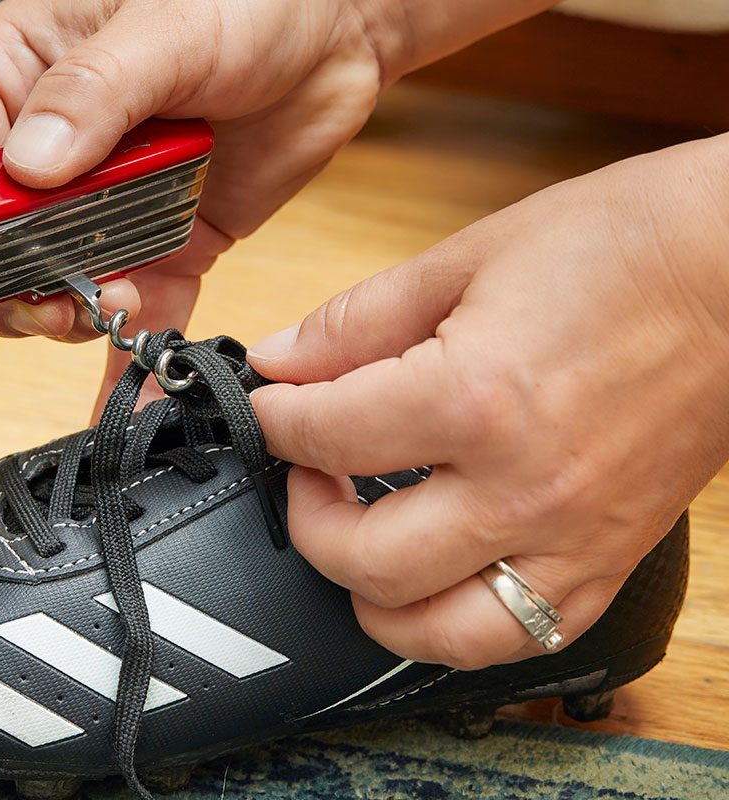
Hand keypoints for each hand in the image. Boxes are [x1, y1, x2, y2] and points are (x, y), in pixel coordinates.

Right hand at [0, 0, 389, 408]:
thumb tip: (31, 165)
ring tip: (109, 303)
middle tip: (45, 305)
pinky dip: (132, 339)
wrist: (343, 31)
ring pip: (56, 280)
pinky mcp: (165, 237)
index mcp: (22, 73)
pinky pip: (137, 300)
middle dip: (8, 286)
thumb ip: (94, 91)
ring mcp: (108, 199)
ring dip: (71, 311)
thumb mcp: (167, 27)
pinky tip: (131, 377)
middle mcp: (55, 143)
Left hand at [250, 134, 728, 669]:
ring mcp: (570, 538)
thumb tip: (282, 360)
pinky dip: (456, 621)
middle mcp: (522, 489)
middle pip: (364, 561)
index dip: (278, 419)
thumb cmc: (627, 248)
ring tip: (360, 534)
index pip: (326, 437)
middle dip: (307, 516)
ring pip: (435, 631)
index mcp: (476, 399)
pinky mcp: (609, 561)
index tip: (272, 406)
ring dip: (371, 594)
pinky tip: (437, 573)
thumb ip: (357, 321)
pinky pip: (519, 637)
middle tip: (309, 470)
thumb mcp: (468, 258)